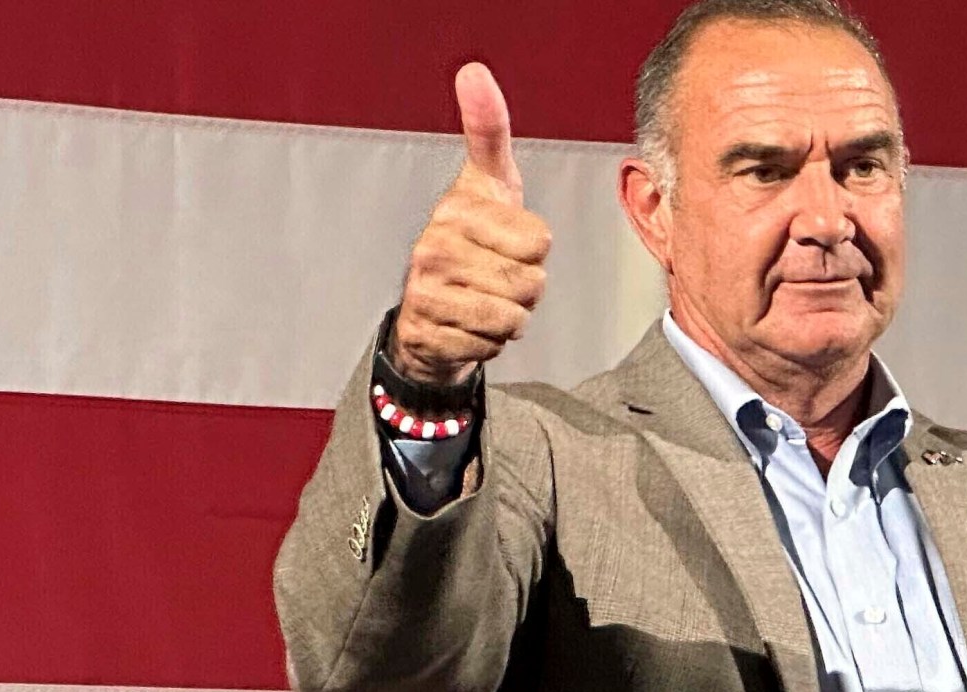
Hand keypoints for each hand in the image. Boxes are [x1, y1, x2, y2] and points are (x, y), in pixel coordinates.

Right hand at [390, 63, 552, 387]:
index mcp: (457, 209)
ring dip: (511, 317)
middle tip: (498, 277)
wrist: (430, 309)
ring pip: (513, 317)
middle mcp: (435, 246)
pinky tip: (468, 325)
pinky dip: (489, 342)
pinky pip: (491, 345)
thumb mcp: (489, 182)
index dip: (535, 249)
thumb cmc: (471, 241)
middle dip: (527, 289)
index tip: (508, 241)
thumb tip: (474, 71)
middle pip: (531, 283)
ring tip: (484, 299)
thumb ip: (489, 131)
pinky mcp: (428, 332)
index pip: (539, 240)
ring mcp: (427, 290)